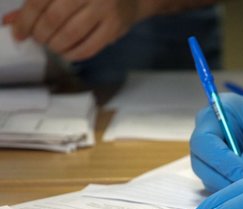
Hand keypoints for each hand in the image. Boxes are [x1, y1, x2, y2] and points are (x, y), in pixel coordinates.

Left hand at [9, 0, 141, 60]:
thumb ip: (38, 3)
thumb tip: (12, 22)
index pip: (39, 0)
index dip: (25, 20)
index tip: (19, 34)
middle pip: (54, 18)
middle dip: (41, 34)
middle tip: (40, 39)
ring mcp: (104, 8)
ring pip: (71, 34)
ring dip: (56, 46)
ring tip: (53, 46)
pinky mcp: (115, 26)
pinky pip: (90, 47)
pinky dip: (74, 54)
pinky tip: (67, 53)